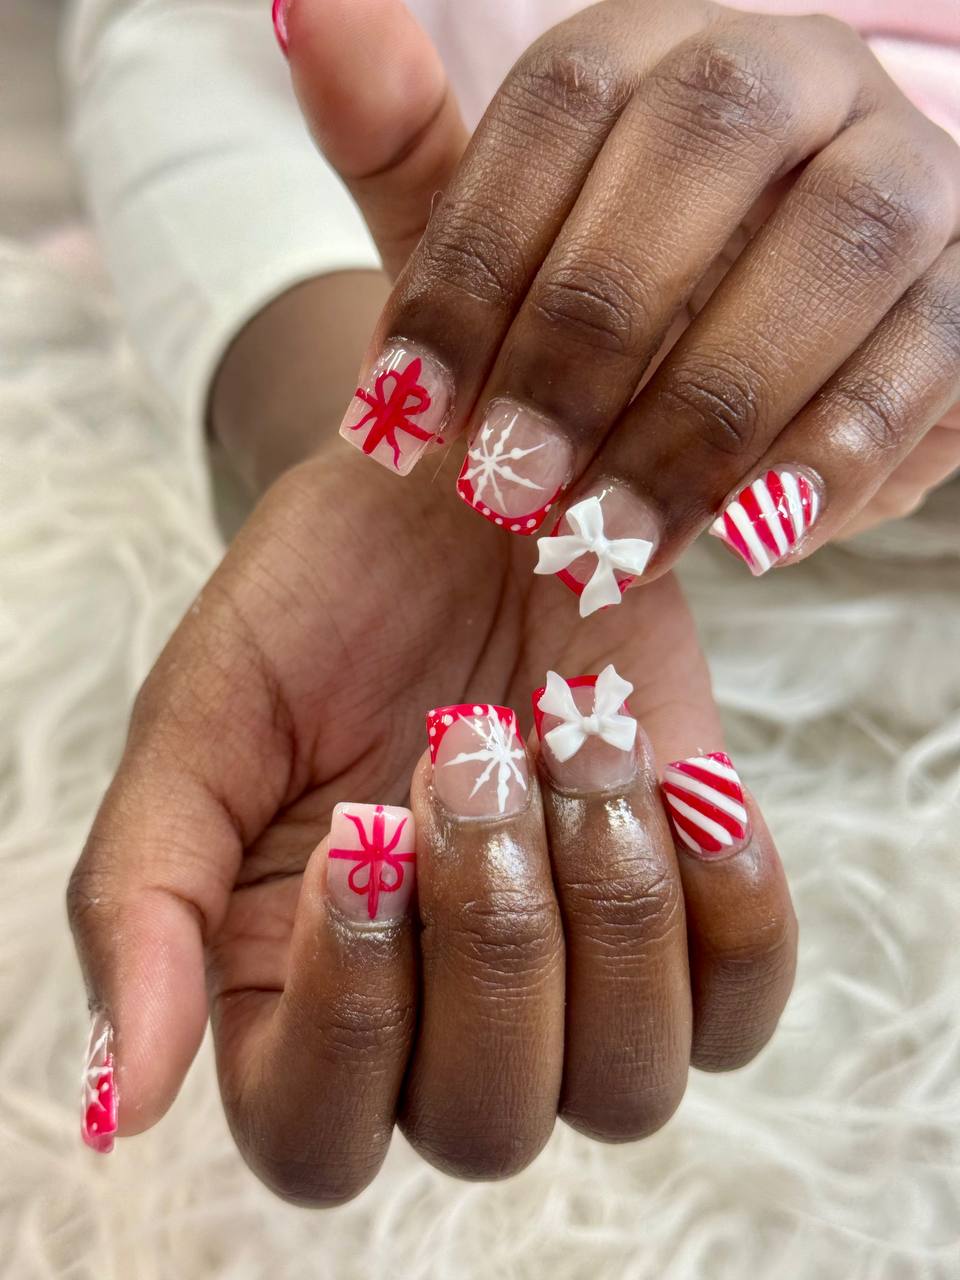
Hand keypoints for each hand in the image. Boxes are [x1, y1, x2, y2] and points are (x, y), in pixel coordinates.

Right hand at [68, 436, 794, 1197]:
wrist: (464, 492)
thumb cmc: (323, 599)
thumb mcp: (203, 720)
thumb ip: (143, 896)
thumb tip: (128, 1097)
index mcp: (295, 986)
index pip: (316, 1136)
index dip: (347, 1016)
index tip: (362, 835)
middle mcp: (438, 1011)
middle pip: (487, 1124)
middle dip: (489, 934)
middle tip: (466, 745)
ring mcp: (577, 969)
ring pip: (625, 1085)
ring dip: (604, 908)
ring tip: (573, 740)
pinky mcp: (690, 906)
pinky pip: (741, 1002)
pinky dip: (729, 907)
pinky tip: (681, 781)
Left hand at [285, 0, 959, 595]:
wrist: (756, 371)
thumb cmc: (605, 308)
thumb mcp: (494, 237)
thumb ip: (401, 142)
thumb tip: (299, 1)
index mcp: (661, 48)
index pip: (561, 97)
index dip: (473, 259)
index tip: (402, 417)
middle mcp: (796, 74)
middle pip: (703, 136)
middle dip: (591, 330)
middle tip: (508, 486)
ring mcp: (907, 169)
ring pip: (834, 245)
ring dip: (711, 407)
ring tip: (616, 537)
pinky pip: (928, 354)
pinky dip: (835, 452)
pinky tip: (752, 537)